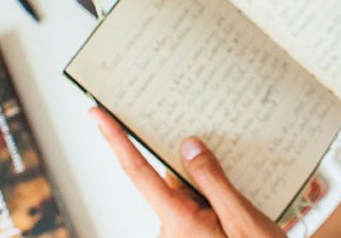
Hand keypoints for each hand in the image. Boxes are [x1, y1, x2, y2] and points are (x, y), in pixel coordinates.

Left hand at [90, 108, 285, 237]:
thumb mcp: (241, 216)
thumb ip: (213, 179)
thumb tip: (188, 145)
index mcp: (178, 221)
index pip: (139, 172)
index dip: (117, 141)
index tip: (97, 115)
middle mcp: (171, 228)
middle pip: (171, 179)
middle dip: (193, 164)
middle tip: (218, 149)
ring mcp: (180, 233)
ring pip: (187, 192)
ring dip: (209, 185)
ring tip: (242, 196)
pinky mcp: (191, 235)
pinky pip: (196, 205)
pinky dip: (212, 196)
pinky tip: (237, 202)